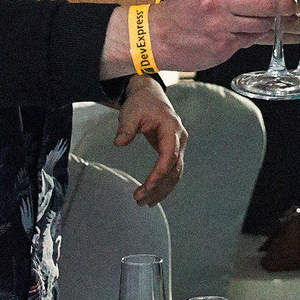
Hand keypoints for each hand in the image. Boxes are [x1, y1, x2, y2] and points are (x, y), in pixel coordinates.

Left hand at [111, 76, 185, 205]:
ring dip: (161, 190)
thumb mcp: (130, 112)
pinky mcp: (173, 152)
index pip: (169, 155)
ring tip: (143, 203)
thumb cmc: (141, 104)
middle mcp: (179, 139)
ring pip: (175, 174)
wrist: (150, 96)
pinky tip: (152, 197)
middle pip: (173, 168)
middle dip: (158, 186)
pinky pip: (172, 172)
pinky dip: (164, 186)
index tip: (148, 186)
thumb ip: (126, 128)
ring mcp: (178, 147)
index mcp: (171, 128)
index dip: (160, 172)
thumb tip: (119, 143)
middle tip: (139, 199)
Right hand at [146, 0, 299, 70]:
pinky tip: (256, 32)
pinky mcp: (223, 46)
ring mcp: (222, 26)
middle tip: (293, 6)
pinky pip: (251, 39)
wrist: (154, 35)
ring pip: (263, 23)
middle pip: (269, 3)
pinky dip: (256, 35)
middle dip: (288, 5)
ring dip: (274, 22)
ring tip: (278, 20)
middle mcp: (220, 2)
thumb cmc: (180, 9)